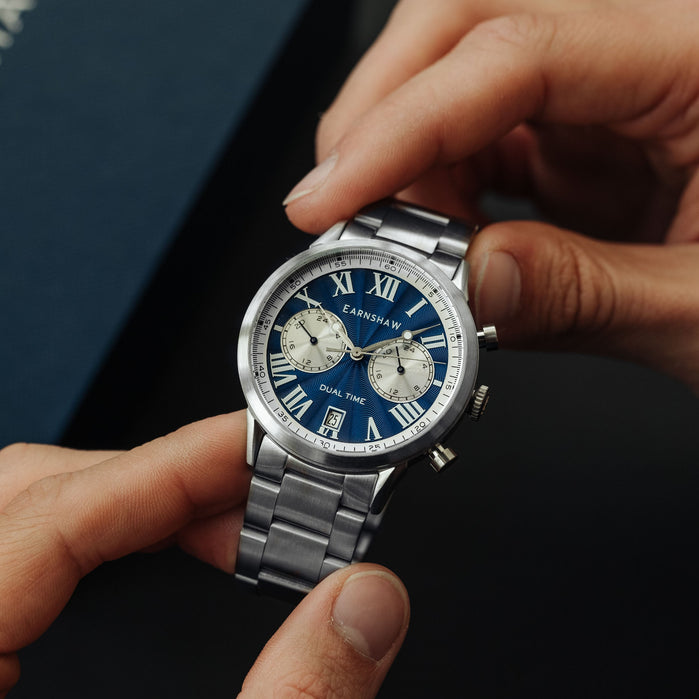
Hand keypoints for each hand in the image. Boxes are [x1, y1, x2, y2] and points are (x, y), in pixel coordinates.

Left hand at [0, 413, 408, 697]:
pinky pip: (39, 556)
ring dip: (144, 500)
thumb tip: (366, 605)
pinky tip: (174, 552)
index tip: (252, 447)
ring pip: (34, 514)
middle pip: (33, 491)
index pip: (50, 511)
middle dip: (162, 474)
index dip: (167, 464)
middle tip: (258, 488)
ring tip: (231, 517)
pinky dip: (117, 535)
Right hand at [283, 0, 698, 393]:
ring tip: (403, 235)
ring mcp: (618, 90)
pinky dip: (442, 184)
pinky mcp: (591, 137)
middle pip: (474, 18)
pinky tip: (443, 233)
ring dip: (410, 154)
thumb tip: (469, 285)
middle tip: (341, 195)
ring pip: (467, 75)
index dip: (400, 126)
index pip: (514, 54)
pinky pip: (488, 135)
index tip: (328, 194)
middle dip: (387, 108)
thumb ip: (583, 296)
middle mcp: (656, 51)